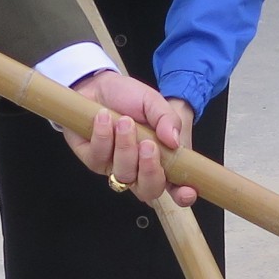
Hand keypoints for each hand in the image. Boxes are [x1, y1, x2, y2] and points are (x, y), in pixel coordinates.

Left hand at [65, 72, 193, 204]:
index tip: (187, 190)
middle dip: (149, 170)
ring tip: (124, 122)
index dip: (182, 195)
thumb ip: (168, 119)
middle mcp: (139, 169)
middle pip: (148, 190)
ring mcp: (114, 167)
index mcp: (161, 160)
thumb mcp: (154, 102)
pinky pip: (98, 158)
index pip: (175, 188)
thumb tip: (174, 141)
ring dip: (125, 147)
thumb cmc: (130, 97)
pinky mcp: (92, 160)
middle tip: (148, 144)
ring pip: (123, 174)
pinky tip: (104, 118)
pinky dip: (103, 136)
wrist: (99, 84)